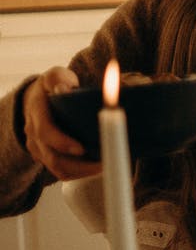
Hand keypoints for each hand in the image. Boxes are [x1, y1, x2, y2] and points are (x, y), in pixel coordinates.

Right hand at [21, 66, 101, 180]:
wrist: (38, 99)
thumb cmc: (53, 86)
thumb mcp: (54, 76)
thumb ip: (59, 78)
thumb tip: (64, 87)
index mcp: (37, 113)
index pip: (46, 132)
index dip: (62, 142)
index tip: (82, 148)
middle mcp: (34, 134)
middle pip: (53, 158)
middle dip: (80, 164)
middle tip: (105, 162)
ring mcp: (39, 148)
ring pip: (58, 169)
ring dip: (82, 172)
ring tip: (106, 166)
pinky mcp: (47, 157)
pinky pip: (61, 172)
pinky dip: (79, 174)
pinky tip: (97, 168)